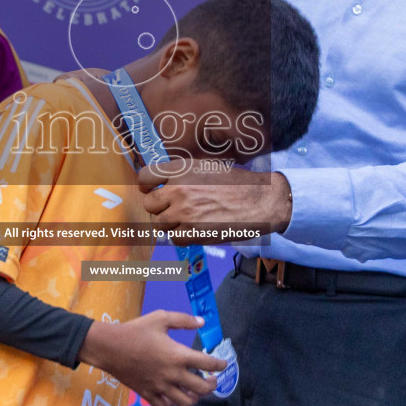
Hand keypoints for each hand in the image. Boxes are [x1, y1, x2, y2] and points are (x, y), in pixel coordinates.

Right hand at [79, 311, 228, 405]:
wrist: (109, 347)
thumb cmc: (135, 330)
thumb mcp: (160, 318)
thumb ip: (183, 320)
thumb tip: (202, 322)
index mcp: (178, 355)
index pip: (208, 364)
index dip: (220, 365)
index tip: (223, 364)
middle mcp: (172, 374)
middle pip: (201, 389)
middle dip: (211, 385)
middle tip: (212, 380)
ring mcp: (159, 387)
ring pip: (185, 403)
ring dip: (194, 398)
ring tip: (194, 391)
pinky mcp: (147, 394)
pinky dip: (171, 404)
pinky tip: (172, 396)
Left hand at [137, 164, 288, 241]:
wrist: (261, 200)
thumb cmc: (237, 183)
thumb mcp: (207, 167)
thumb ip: (182, 175)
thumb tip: (162, 185)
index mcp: (181, 169)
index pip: (144, 177)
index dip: (146, 186)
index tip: (151, 190)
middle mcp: (179, 189)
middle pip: (149, 204)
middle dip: (160, 207)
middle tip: (173, 209)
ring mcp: (184, 212)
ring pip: (160, 224)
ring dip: (171, 223)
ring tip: (188, 219)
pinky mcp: (193, 232)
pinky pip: (174, 238)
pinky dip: (182, 236)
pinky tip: (196, 229)